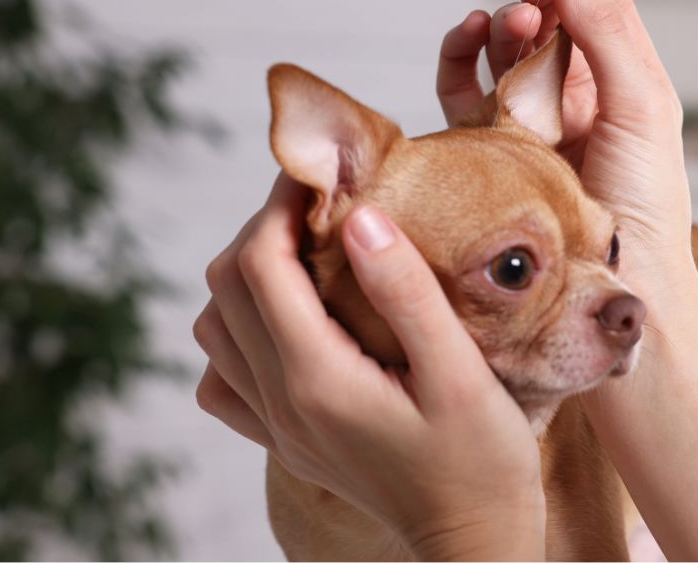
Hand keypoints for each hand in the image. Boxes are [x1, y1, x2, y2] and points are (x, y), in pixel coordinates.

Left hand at [194, 175, 544, 560]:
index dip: (281, 204)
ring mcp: (277, 427)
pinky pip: (224, 380)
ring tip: (304, 252)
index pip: (261, 265)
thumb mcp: (461, 372)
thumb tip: (360, 218)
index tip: (322, 173)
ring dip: (246, 276)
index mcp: (318, 378)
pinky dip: (237, 335)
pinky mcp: (286, 442)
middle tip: (319, 203)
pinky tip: (286, 323)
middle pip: (228, 287)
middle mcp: (281, 402)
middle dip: (263, 228)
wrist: (474, 543)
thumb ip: (407, 293)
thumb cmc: (483, 462)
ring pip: (214, 329)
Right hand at [437, 0, 694, 303]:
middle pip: (550, 26)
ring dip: (501, 27)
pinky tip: (467, 45)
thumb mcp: (640, 106)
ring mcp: (530, 126)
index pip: (600, 8)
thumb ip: (605, 30)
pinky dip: (461, 62)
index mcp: (622, 86)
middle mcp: (576, 103)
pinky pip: (467, 95)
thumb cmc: (645, 211)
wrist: (614, 293)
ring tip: (503, 21)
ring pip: (506, 56)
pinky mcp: (491, 153)